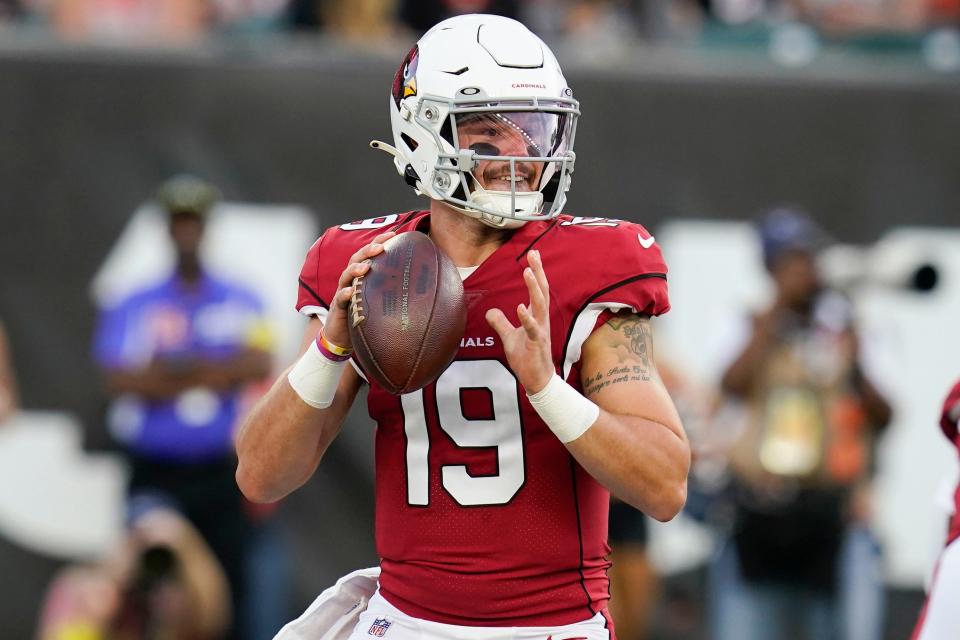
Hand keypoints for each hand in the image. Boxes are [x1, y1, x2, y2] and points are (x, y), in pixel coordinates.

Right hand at [322, 232, 395, 348]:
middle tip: (380, 247)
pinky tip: (351, 292)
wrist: (342, 336)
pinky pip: (340, 298)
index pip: (370, 254)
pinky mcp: (338, 307)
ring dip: (355, 269)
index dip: (379, 242)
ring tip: (366, 267)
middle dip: (368, 251)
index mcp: (363, 276)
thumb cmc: (365, 315)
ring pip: (346, 275)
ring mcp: (343, 291)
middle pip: (357, 259)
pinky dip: (345, 294)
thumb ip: (394, 292)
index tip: (393, 235)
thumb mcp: (381, 301)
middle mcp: (351, 280)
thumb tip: (425, 289)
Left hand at [485, 249, 554, 393]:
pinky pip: (532, 329)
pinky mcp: (537, 343)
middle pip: (542, 291)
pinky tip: (520, 307)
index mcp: (536, 316)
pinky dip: (526, 318)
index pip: (537, 290)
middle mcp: (541, 320)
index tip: (533, 253)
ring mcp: (541, 331)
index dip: (535, 272)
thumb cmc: (526, 358)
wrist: (537, 380)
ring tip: (527, 272)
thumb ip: (500, 323)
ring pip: (539, 305)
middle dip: (538, 272)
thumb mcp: (509, 338)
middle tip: (534, 254)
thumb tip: (490, 311)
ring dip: (533, 288)